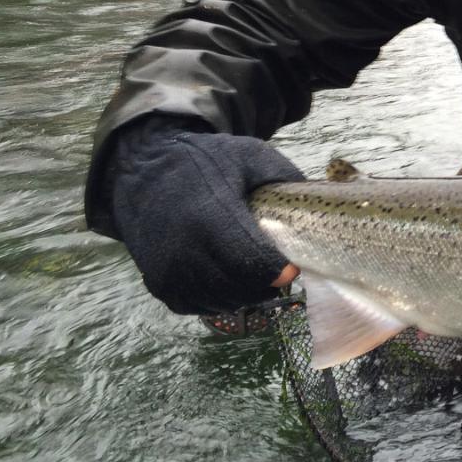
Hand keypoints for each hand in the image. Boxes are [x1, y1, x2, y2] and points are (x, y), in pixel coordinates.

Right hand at [107, 116, 305, 313]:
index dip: (277, 272)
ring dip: (245, 294)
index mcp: (209, 219)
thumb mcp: (250, 156)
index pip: (250, 263)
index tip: (293, 268)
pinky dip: (218, 298)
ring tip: (255, 272)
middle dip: (266, 284)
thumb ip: (284, 178)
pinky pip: (197, 306)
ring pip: (221, 302)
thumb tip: (318, 200)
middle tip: (279, 270)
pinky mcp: (158, 285)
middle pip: (239, 288)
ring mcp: (167, 272)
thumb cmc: (204, 162)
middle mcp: (184, 252)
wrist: (143, 172)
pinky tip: (228, 278)